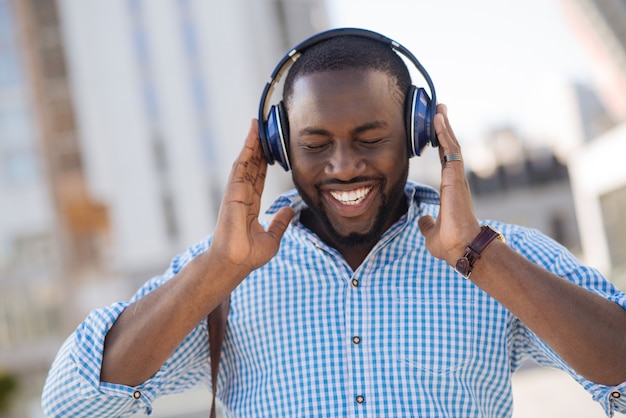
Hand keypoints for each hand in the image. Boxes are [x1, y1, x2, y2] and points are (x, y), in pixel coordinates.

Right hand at [209, 120, 294, 277]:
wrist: (234, 264)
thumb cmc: (248, 255)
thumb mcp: (273, 238)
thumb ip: (280, 222)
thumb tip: (290, 210)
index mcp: (250, 204)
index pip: (258, 177)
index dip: (263, 161)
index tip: (270, 147)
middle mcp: (242, 195)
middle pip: (251, 165)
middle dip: (257, 146)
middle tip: (263, 126)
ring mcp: (236, 192)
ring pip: (245, 162)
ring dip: (251, 143)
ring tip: (257, 124)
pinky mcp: (232, 192)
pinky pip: (240, 167)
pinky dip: (246, 150)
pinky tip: (252, 137)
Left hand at [418, 104, 480, 265]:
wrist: (461, 249)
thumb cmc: (451, 243)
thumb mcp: (431, 232)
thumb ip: (426, 223)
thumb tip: (421, 219)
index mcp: (450, 190)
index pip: (445, 161)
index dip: (440, 145)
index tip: (436, 130)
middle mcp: (455, 181)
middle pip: (449, 148)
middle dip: (444, 129)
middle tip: (439, 110)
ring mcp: (457, 178)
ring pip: (451, 145)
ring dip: (444, 126)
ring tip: (439, 107)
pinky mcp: (456, 178)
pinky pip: (450, 150)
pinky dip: (444, 134)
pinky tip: (439, 119)